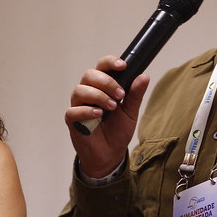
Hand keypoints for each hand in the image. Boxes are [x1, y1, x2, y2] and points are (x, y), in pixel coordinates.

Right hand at [64, 55, 149, 177]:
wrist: (110, 154)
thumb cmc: (117, 131)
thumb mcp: (130, 112)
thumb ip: (135, 94)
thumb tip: (144, 76)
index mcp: (102, 87)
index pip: (102, 67)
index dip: (110, 62)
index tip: (123, 66)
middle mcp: (88, 92)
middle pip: (89, 75)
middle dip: (107, 82)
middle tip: (120, 95)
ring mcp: (79, 105)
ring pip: (80, 90)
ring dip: (98, 96)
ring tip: (112, 107)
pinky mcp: (72, 120)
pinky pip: (73, 110)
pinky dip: (86, 110)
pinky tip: (99, 114)